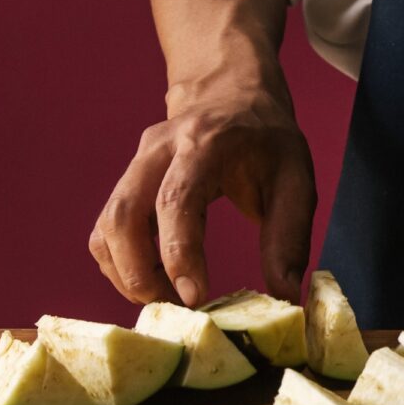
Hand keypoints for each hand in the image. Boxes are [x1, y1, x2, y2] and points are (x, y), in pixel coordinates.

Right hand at [89, 80, 316, 307]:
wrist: (232, 94)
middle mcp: (158, 149)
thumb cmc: (267, 140)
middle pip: (124, 215)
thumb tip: (285, 299)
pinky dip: (120, 265)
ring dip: (127, 275)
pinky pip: (106, 231)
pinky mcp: (126, 183)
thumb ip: (289, 238)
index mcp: (204, 142)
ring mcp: (135, 164)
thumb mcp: (296, 179)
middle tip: (176, 310)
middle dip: (140, 274)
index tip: (194, 297)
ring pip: (107, 227)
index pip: (176, 199)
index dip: (178, 252)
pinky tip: (152, 284)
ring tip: (167, 303)